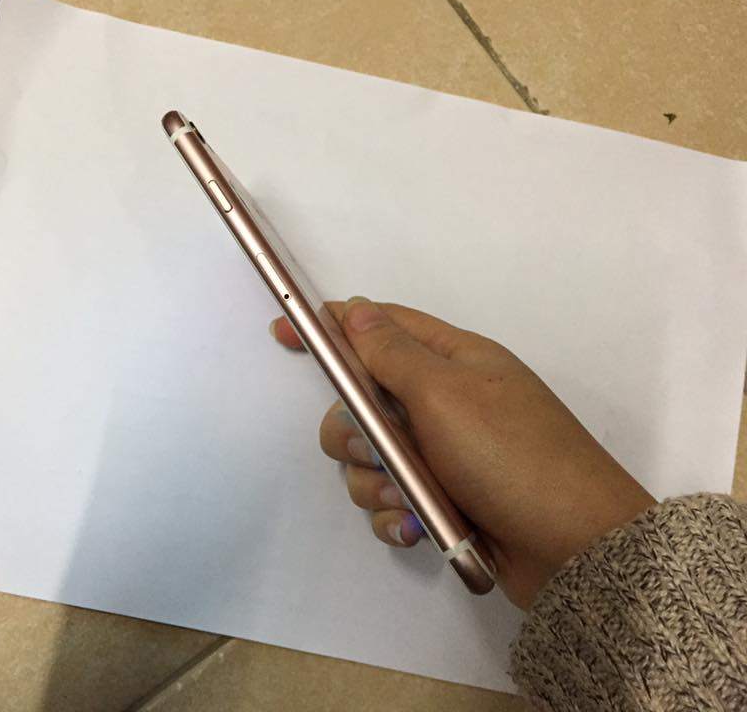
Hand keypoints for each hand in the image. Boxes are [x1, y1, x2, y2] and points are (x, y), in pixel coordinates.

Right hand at [270, 297, 654, 608]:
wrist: (573, 548)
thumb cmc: (510, 455)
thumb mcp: (445, 394)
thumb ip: (391, 352)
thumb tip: (355, 307)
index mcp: (451, 361)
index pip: (379, 327)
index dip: (330, 327)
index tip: (282, 331)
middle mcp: (442, 403)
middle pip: (361, 403)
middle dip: (355, 433)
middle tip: (379, 451)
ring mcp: (443, 454)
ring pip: (370, 459)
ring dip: (377, 483)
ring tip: (412, 499)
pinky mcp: (443, 500)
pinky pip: (390, 501)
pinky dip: (394, 516)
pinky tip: (415, 528)